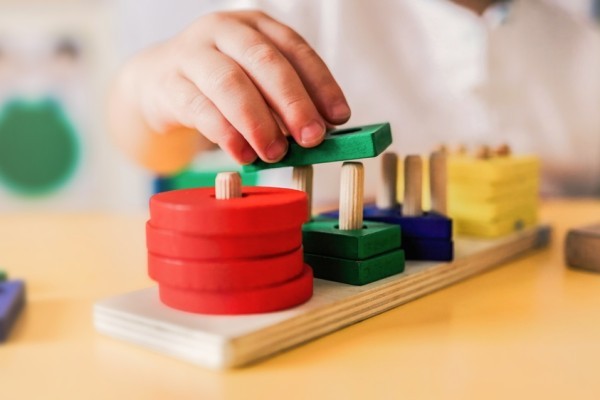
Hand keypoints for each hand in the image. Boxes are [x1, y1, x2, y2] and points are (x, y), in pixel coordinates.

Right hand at [114, 10, 350, 168]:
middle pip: (264, 61)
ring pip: (230, 83)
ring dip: (259, 122)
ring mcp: (192, 54)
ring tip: (276, 153)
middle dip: (293, 102)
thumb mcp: (255, 81)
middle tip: (312, 138)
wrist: (158, 82)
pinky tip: (243, 155)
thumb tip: (320, 133)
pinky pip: (200, 108)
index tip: (339, 117)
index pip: (294, 48)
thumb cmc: (219, 84)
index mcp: (255, 26)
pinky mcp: (169, 84)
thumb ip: (284, 101)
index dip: (320, 83)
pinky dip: (226, 134)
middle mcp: (224, 31)